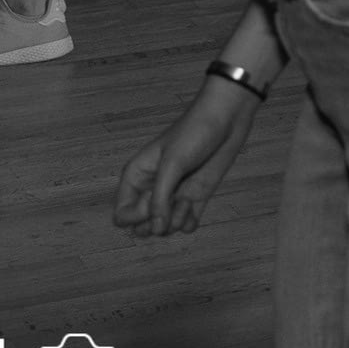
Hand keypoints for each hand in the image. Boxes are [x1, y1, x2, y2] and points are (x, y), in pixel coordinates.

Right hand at [114, 85, 262, 238]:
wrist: (226, 118)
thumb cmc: (194, 134)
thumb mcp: (173, 164)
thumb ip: (160, 198)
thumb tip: (156, 229)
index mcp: (136, 178)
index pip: (122, 216)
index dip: (136, 216)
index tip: (152, 199)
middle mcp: (151, 190)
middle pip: (141, 227)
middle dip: (156, 225)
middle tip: (172, 204)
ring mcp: (173, 195)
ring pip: (164, 228)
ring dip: (175, 221)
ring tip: (188, 200)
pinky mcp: (194, 197)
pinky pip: (184, 225)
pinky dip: (189, 221)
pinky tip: (194, 206)